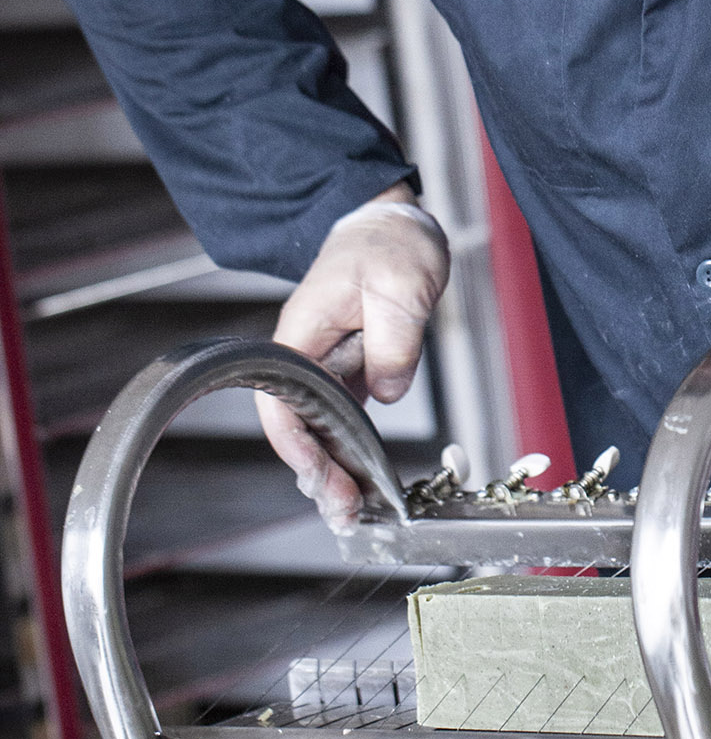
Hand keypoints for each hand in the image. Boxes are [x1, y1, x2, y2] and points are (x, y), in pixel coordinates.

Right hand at [254, 187, 448, 530]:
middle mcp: (306, 354)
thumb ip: (393, 341)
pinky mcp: (348, 370)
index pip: (282, 401)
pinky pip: (340, 420)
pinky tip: (361, 481)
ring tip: (351, 511)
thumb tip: (388, 391)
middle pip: (297, 426)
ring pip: (318, 429)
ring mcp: (326, 365)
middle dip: (317, 473)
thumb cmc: (390, 246)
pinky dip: (348, 452)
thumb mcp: (401, 287)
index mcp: (303, 334)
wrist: (394, 227)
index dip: (296, 445)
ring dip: (332, 470)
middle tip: (344, 511)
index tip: (320, 475)